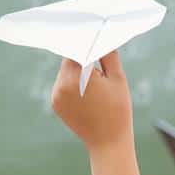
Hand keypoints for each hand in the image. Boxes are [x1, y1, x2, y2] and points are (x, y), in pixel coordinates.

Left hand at [50, 50, 142, 174]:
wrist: (108, 143)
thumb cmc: (118, 111)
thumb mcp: (118, 79)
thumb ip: (108, 56)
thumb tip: (102, 39)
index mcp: (76, 76)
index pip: (76, 48)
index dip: (85, 38)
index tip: (92, 30)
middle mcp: (61, 84)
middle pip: (69, 59)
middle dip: (81, 54)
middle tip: (93, 46)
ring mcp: (56, 95)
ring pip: (65, 72)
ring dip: (77, 69)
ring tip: (93, 72)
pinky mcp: (55, 104)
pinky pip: (63, 85)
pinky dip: (72, 83)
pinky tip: (87, 89)